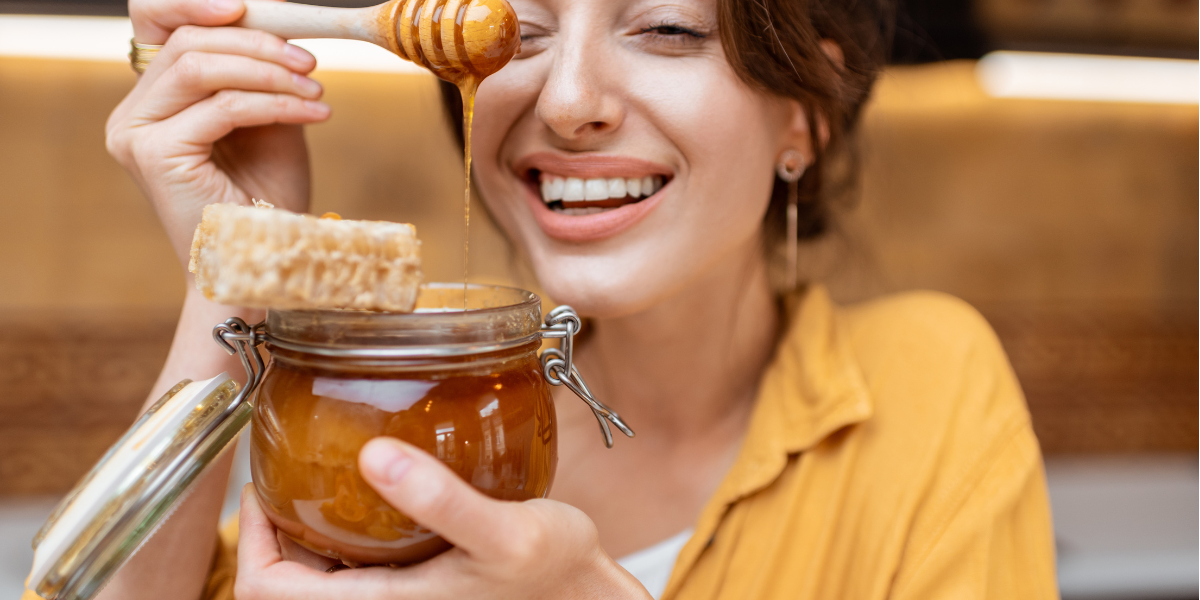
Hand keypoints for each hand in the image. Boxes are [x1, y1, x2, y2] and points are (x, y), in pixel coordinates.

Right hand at [107, 0, 330, 266]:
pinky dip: (277, 102)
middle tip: (309, 60)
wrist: (263, 262)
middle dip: (257, 42)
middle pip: (186, 42)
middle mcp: (132, 114)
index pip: (154, 24)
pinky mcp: (155, 155)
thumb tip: (281, 24)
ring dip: (269, 70)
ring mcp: (136, 134)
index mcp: (152, 101)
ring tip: (316, 86)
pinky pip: (223, 107)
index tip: (250, 6)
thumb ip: (262, 74)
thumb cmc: (265, 199)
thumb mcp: (269, 121)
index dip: (194, 3)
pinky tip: (316, 111)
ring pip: (200, 68)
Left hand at [235, 438, 652, 599]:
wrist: (583, 591)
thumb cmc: (551, 572)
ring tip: (316, 469)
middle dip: (271, 527)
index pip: (270, 588)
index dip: (249, 540)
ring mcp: (395, 593)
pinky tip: (368, 482)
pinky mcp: (413, 578)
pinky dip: (342, 526)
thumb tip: (373, 455)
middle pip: (287, 578)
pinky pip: (353, 558)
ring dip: (305, 526)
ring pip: (317, 570)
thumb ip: (440, 500)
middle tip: (283, 468)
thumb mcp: (503, 532)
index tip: (262, 487)